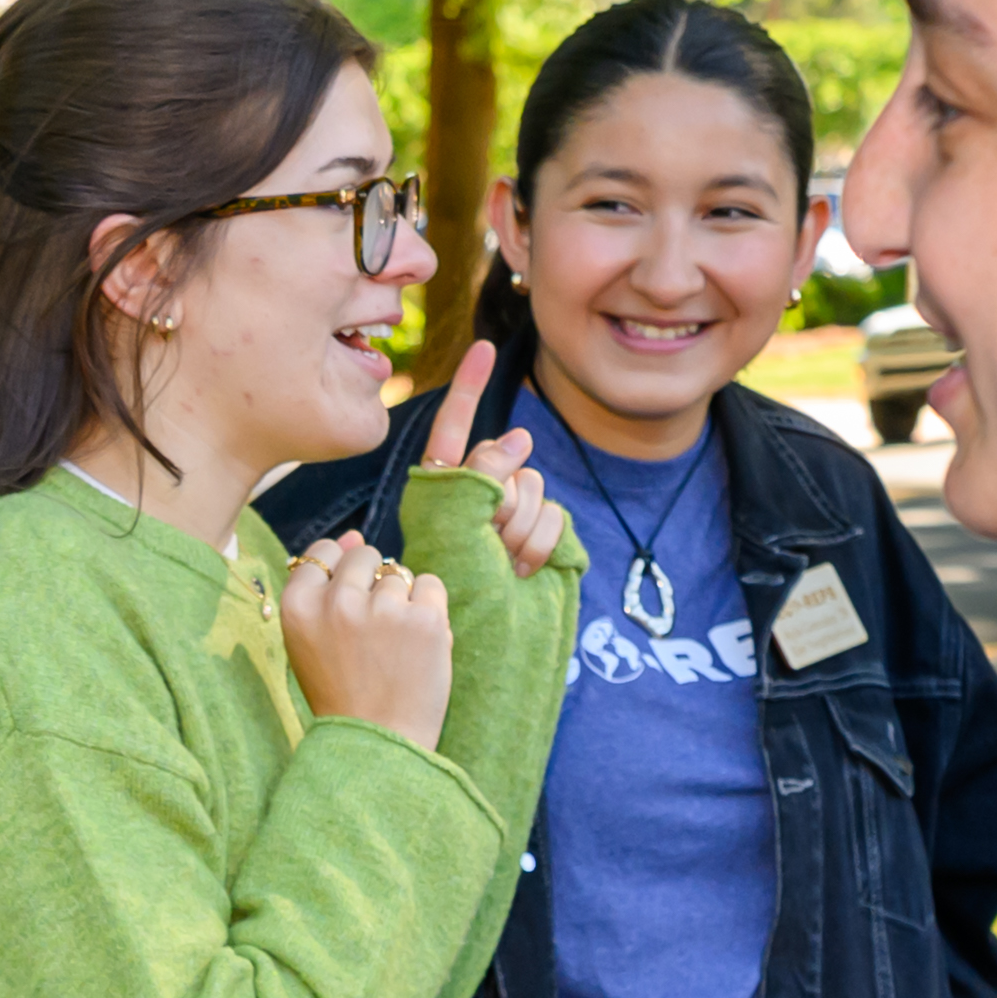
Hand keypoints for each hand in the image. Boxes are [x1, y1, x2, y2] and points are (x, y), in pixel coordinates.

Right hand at [280, 523, 455, 745]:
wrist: (378, 745)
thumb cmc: (343, 694)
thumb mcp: (313, 642)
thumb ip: (324, 587)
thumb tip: (353, 534)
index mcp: (298, 608)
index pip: (323, 553)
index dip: (340, 575)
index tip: (347, 608)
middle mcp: (337, 603)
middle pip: (364, 556)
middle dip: (373, 584)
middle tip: (373, 635)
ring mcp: (382, 609)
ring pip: (399, 573)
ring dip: (403, 602)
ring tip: (394, 648)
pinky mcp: (424, 619)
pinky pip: (431, 585)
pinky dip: (430, 608)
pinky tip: (418, 643)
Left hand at [423, 338, 574, 579]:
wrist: (486, 649)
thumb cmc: (455, 589)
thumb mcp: (456, 522)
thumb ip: (482, 473)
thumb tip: (518, 436)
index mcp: (440, 492)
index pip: (454, 429)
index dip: (469, 388)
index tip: (485, 348)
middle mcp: (476, 502)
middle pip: (506, 461)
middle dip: (503, 498)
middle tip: (488, 541)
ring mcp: (511, 523)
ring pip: (535, 488)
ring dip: (522, 527)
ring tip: (502, 565)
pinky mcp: (543, 542)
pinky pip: (556, 515)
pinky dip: (543, 543)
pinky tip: (523, 572)